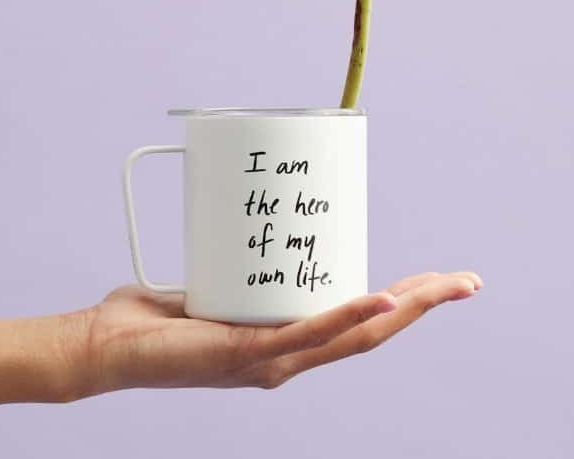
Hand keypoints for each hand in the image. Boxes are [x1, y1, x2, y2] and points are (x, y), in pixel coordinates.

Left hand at [64, 271, 481, 396]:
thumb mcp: (211, 283)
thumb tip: (246, 211)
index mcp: (284, 342)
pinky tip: (383, 301)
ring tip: (445, 286)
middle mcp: (287, 358)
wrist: (106, 347)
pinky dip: (349, 316)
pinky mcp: (248, 354)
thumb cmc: (151, 319)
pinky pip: (308, 334)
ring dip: (405, 309)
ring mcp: (271, 361)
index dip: (402, 303)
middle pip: (372, 332)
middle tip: (466, 282)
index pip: (357, 323)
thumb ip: (234, 263)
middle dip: (423, 306)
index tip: (437, 280)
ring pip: (354, 335)